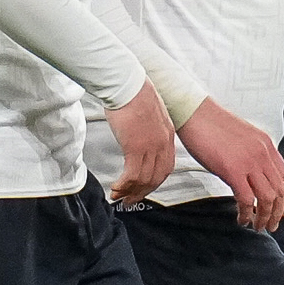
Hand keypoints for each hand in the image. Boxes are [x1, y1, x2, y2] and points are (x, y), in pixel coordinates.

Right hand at [104, 79, 174, 203]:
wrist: (127, 84)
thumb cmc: (133, 93)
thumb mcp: (149, 112)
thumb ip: (149, 127)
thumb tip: (139, 136)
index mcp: (167, 134)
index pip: (166, 166)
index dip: (155, 181)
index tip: (144, 188)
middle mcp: (162, 143)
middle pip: (157, 176)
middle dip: (143, 192)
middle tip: (131, 200)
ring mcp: (150, 146)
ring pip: (144, 179)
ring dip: (131, 191)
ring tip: (119, 197)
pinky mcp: (135, 147)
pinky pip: (132, 175)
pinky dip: (124, 185)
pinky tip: (116, 188)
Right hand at [176, 98, 283, 230]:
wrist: (195, 113)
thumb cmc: (211, 125)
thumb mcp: (242, 137)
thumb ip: (252, 153)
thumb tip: (253, 175)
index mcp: (266, 144)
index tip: (281, 211)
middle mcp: (262, 153)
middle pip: (280, 191)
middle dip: (277, 213)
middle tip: (270, 226)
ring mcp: (249, 161)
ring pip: (267, 199)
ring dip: (264, 217)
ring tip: (257, 226)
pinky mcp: (233, 170)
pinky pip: (247, 200)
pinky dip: (246, 214)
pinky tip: (241, 219)